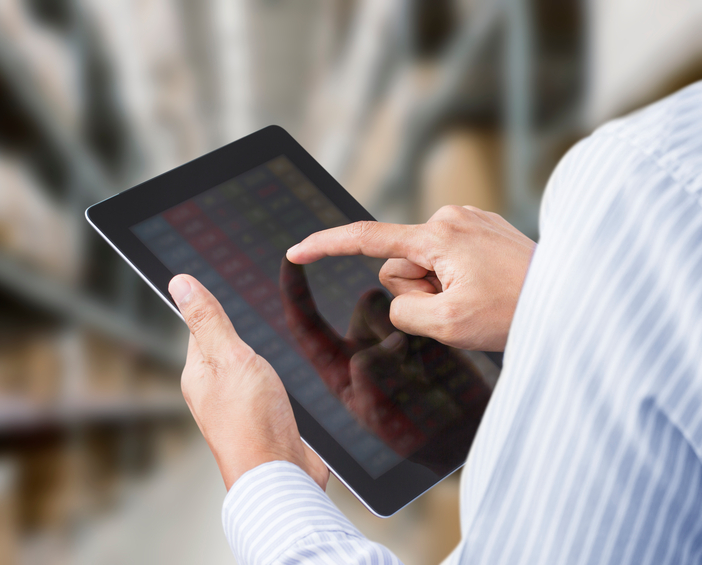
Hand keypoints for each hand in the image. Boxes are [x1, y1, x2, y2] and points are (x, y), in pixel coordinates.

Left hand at [168, 274, 329, 490]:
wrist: (282, 476)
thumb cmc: (253, 422)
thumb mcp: (230, 356)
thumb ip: (209, 320)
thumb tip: (180, 283)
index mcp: (197, 374)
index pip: (200, 327)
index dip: (215, 307)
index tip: (230, 288)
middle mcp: (214, 391)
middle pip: (225, 348)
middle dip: (242, 331)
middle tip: (259, 312)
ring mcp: (239, 408)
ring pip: (249, 369)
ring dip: (262, 356)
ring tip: (275, 344)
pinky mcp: (264, 421)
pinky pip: (268, 389)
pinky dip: (277, 378)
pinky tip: (288, 376)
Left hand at [280, 260, 489, 473]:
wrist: (459, 432)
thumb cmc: (413, 434)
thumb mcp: (379, 415)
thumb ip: (370, 378)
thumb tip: (385, 343)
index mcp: (337, 366)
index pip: (306, 324)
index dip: (294, 290)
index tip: (289, 258)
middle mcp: (363, 344)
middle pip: (367, 305)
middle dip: (387, 321)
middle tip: (408, 363)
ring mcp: (394, 336)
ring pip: (399, 305)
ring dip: (411, 328)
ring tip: (427, 369)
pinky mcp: (425, 330)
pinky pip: (424, 310)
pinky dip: (431, 328)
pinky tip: (439, 362)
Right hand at [286, 205, 535, 350]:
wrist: (572, 298)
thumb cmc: (515, 311)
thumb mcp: (446, 324)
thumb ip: (404, 311)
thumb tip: (402, 297)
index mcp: (436, 236)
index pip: (365, 239)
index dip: (326, 246)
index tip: (297, 251)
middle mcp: (450, 218)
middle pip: (401, 265)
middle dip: (418, 291)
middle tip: (459, 307)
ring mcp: (469, 221)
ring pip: (426, 266)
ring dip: (441, 288)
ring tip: (480, 298)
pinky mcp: (483, 230)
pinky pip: (449, 260)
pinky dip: (458, 280)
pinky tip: (489, 288)